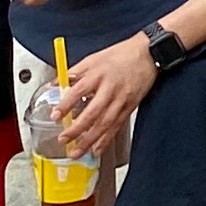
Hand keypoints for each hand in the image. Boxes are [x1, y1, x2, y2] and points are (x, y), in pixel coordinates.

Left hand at [52, 35, 159, 161]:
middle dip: (77, 129)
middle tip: (63, 139)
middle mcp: (110, 89)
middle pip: (92, 113)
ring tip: (77, 151)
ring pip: (105, 124)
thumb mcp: (94, 58)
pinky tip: (96, 149)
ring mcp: (122, 99)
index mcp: (98, 74)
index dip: (66, 105)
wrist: (149, 54)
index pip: (79, 92)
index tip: (55, 116)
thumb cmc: (122, 54)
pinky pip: (117, 126)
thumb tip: (55, 83)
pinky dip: (106, 140)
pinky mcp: (130, 107)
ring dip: (90, 140)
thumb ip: (74, 72)